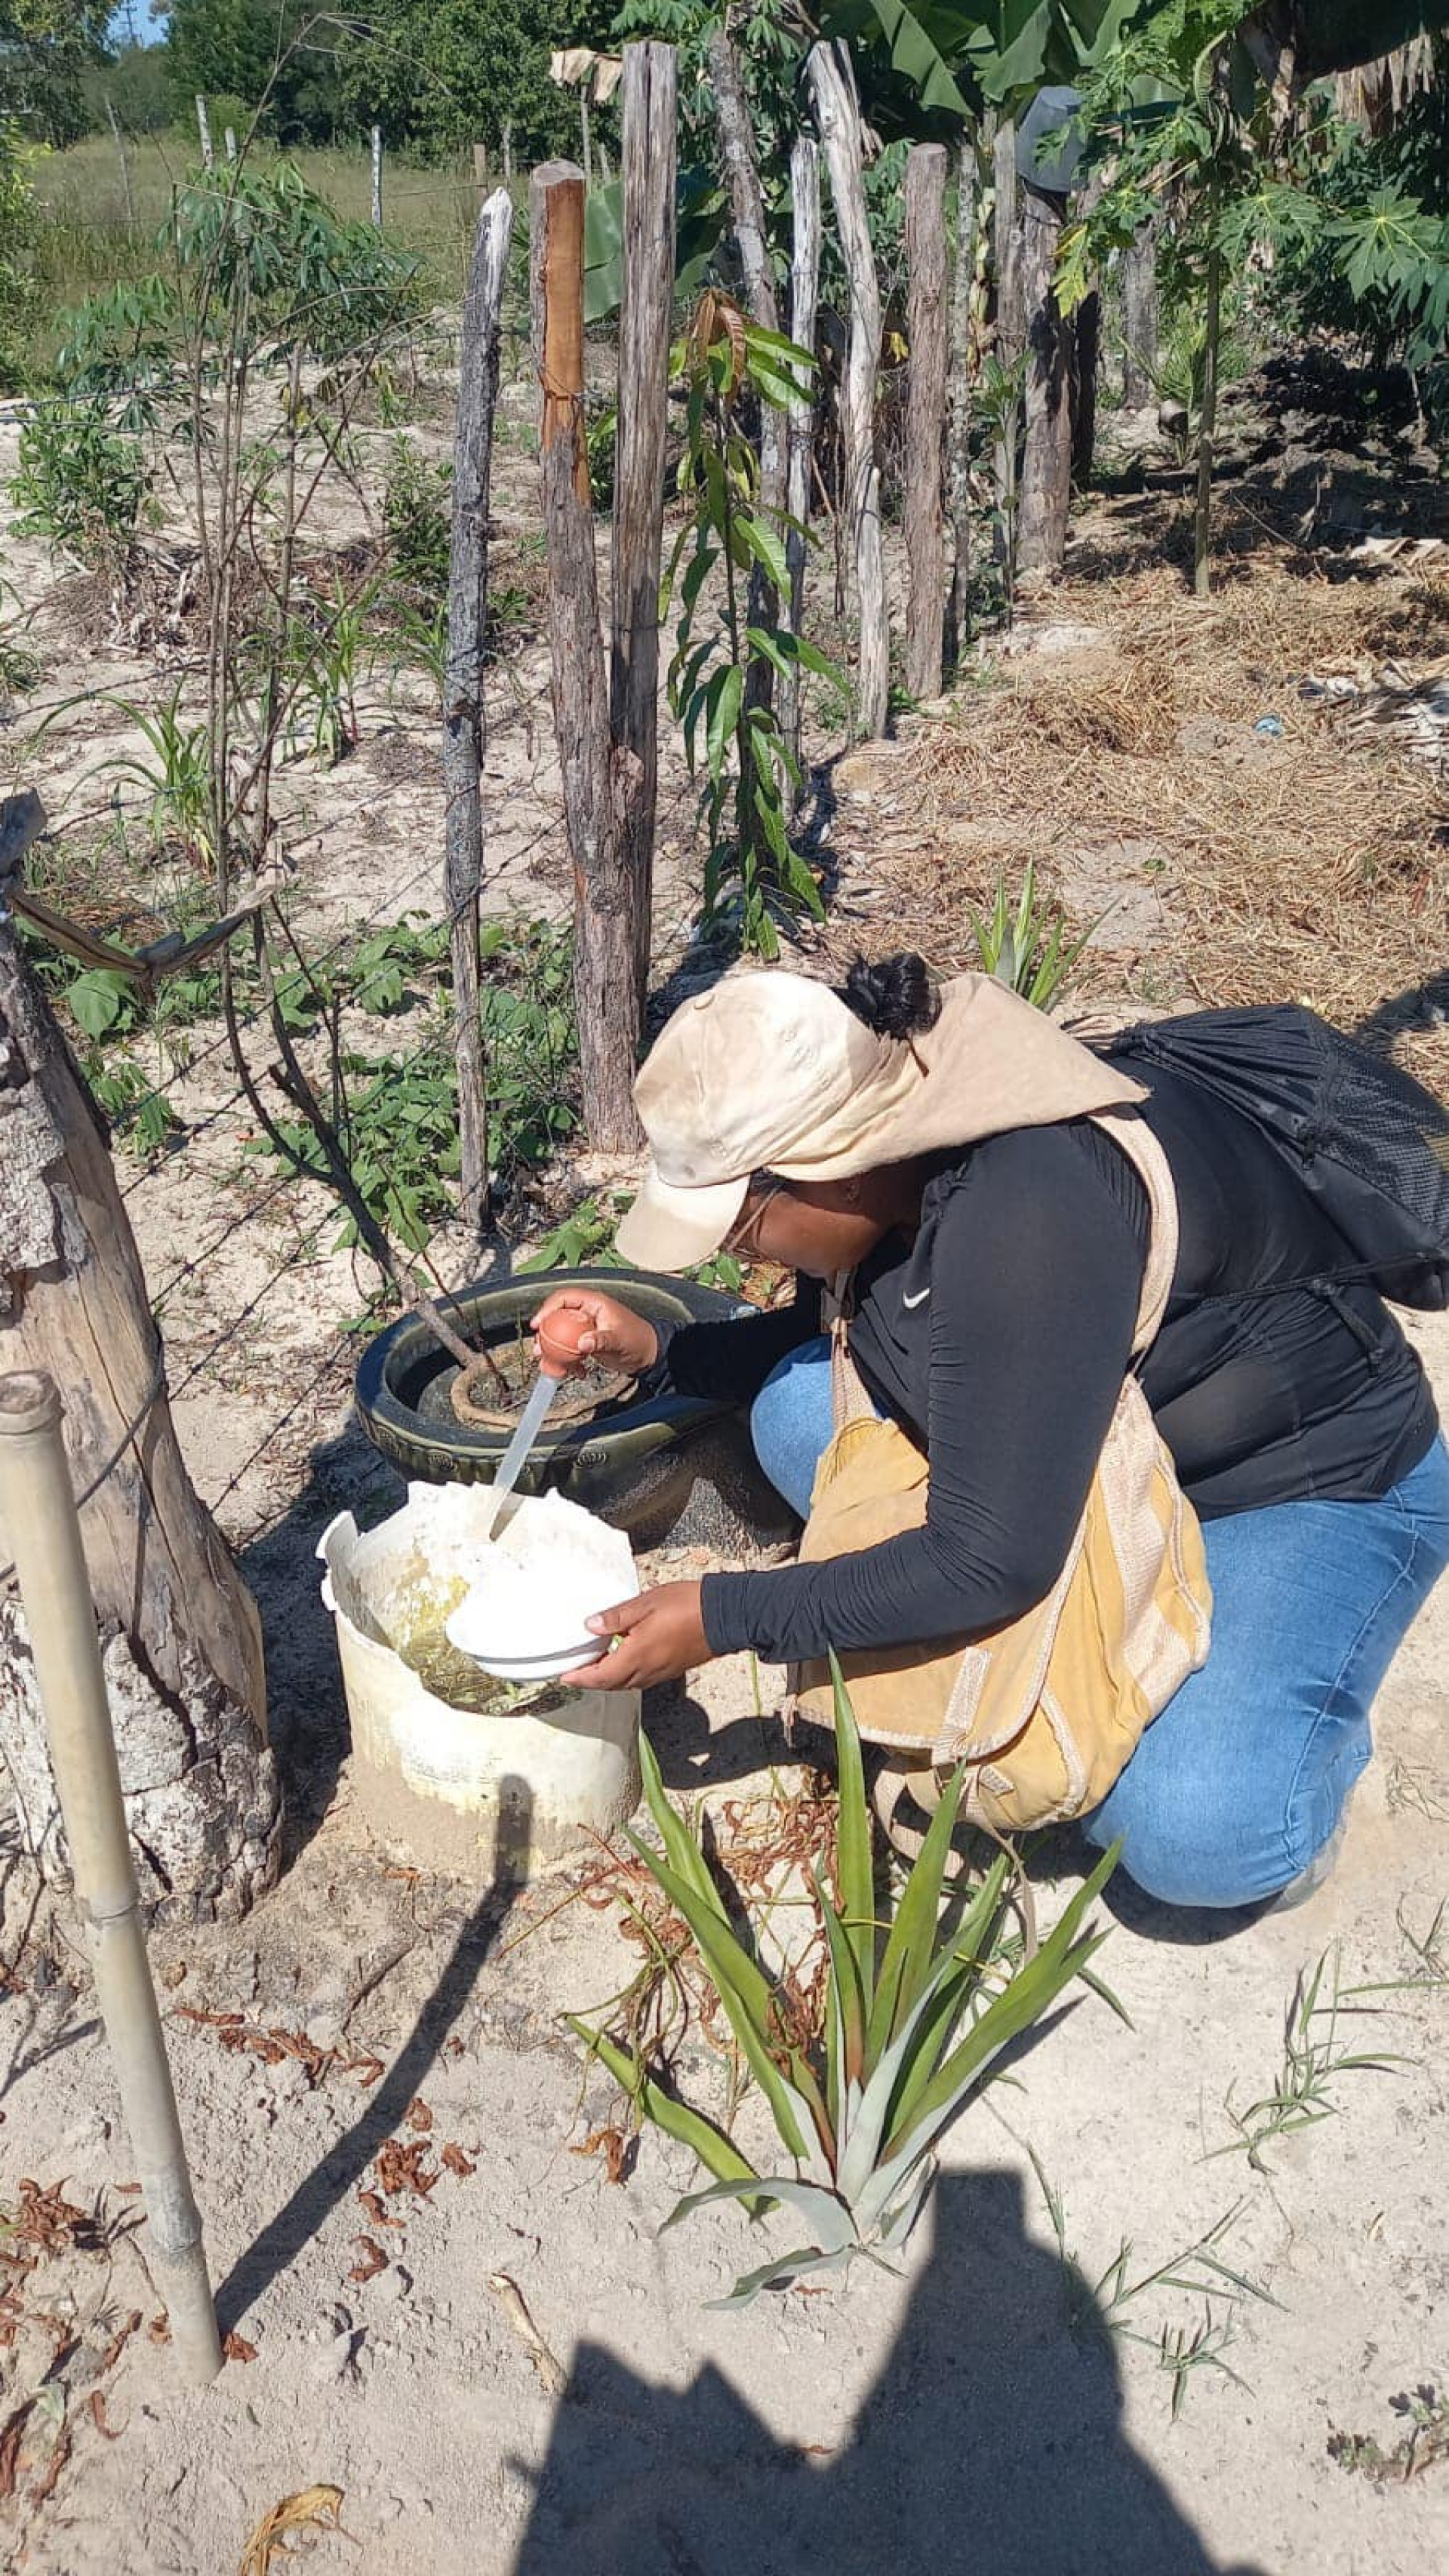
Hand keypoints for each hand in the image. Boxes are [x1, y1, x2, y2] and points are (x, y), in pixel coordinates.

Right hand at [529, 1287, 658, 1379]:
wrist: (648, 1356)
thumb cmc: (638, 1341)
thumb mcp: (619, 1340)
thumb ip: (601, 1340)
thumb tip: (582, 1343)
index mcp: (594, 1303)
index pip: (564, 1298)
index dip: (547, 1308)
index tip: (538, 1324)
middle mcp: (586, 1314)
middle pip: (556, 1318)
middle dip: (545, 1335)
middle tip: (539, 1350)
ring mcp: (584, 1329)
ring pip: (559, 1337)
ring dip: (553, 1352)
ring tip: (552, 1366)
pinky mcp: (585, 1344)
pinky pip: (568, 1350)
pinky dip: (567, 1362)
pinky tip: (576, 1372)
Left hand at [563, 1582, 711, 1690]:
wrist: (725, 1616)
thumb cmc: (687, 1606)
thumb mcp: (645, 1604)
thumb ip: (615, 1617)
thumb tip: (590, 1625)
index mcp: (636, 1657)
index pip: (599, 1677)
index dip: (579, 1678)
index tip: (564, 1677)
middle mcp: (647, 1671)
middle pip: (611, 1685)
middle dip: (591, 1681)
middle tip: (575, 1671)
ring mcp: (661, 1672)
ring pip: (627, 1683)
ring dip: (609, 1679)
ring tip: (597, 1664)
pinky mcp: (672, 1668)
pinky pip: (642, 1678)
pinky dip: (626, 1674)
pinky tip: (625, 1659)